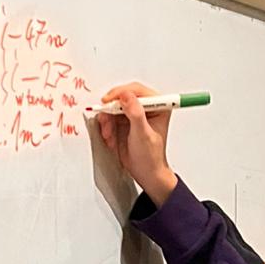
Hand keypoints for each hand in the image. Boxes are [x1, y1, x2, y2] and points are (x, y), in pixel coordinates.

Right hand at [95, 83, 177, 205]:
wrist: (145, 172)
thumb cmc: (151, 156)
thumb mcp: (143, 134)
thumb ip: (135, 113)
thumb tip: (126, 96)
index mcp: (158, 106)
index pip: (137, 91)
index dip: (121, 93)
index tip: (109, 101)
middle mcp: (146, 107)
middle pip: (122, 97)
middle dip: (111, 110)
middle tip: (105, 120)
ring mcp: (133, 114)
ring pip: (113, 108)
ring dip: (107, 121)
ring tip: (109, 135)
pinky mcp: (123, 121)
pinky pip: (109, 117)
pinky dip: (106, 127)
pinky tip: (110, 139)